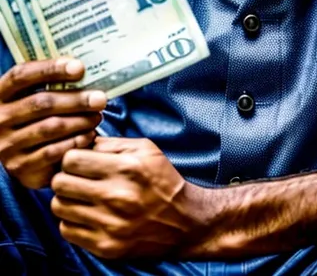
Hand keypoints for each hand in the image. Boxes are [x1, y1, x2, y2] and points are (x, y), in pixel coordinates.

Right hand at [0, 59, 105, 188]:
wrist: (15, 152)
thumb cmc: (30, 115)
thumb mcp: (28, 95)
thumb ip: (48, 82)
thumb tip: (82, 69)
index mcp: (0, 93)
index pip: (22, 75)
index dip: (51, 69)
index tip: (80, 68)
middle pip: (41, 104)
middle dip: (75, 99)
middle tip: (100, 98)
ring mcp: (7, 145)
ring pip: (49, 128)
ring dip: (79, 121)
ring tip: (97, 116)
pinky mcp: (20, 166)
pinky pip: (52, 153)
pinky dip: (74, 142)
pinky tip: (89, 135)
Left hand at [51, 137, 206, 259]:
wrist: (184, 222)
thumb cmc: (163, 180)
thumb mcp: (145, 149)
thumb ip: (111, 143)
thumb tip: (81, 141)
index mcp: (126, 168)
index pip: (71, 159)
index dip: (71, 156)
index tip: (79, 160)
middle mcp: (116, 196)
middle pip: (60, 183)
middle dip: (64, 176)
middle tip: (75, 177)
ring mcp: (110, 224)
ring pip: (59, 207)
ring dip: (66, 199)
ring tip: (79, 195)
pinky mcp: (106, 247)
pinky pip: (67, 231)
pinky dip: (71, 220)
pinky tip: (85, 213)